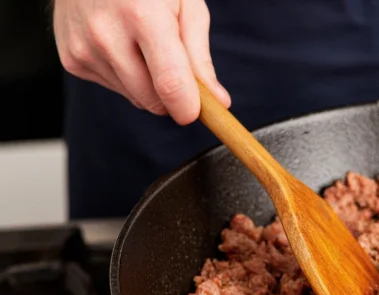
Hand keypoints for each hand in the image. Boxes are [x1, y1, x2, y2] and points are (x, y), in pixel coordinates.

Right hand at [53, 0, 230, 123]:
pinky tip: (120, 43)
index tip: (199, 111)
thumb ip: (200, 56)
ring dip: (148, 83)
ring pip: (135, 98)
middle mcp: (106, 34)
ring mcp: (83, 48)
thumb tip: (217, 101)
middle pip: (152, 100)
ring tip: (142, 43)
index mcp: (142, 15)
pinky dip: (126, 75)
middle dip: (172, 96)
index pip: (170, 84)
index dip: (189, 107)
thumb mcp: (186, 4)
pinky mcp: (71, 59)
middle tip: (176, 66)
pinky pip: (115, 88)